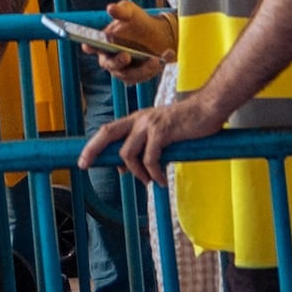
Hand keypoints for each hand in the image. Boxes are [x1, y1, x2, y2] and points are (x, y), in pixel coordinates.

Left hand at [80, 73, 231, 182]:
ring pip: (127, 153)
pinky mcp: (163, 131)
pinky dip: (153, 173)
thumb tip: (131, 169)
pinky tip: (161, 180)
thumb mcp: (162, 134)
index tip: (86, 160)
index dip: (94, 145)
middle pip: (107, 133)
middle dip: (92, 149)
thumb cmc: (187, 124)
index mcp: (137, 119)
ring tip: (149, 181)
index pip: (109, 130)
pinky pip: (150, 159)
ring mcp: (150, 124)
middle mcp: (139, 119)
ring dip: (136, 173)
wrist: (207, 109)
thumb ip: (147, 147)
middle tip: (84, 165)